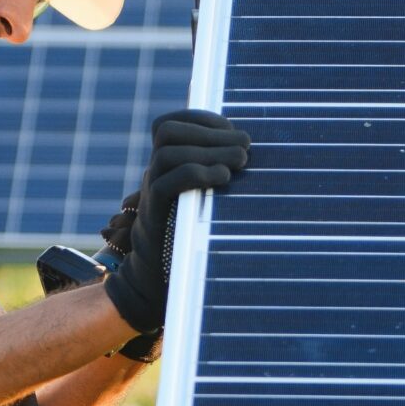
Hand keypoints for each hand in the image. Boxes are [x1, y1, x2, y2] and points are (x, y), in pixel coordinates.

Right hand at [101, 111, 249, 334]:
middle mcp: (154, 176)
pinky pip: (167, 182)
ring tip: (240, 163)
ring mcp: (151, 195)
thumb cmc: (190, 245)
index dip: (202, 119)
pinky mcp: (154, 216)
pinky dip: (198, 173)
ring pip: (167, 152)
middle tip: (246, 147)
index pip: (171, 124)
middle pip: (167, 131)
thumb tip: (253, 159)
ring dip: (209, 150)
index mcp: (167, 168)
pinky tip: (224, 180)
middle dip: (209, 131)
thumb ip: (218, 181)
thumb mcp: (205, 206)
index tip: (234, 131)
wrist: (158, 286)